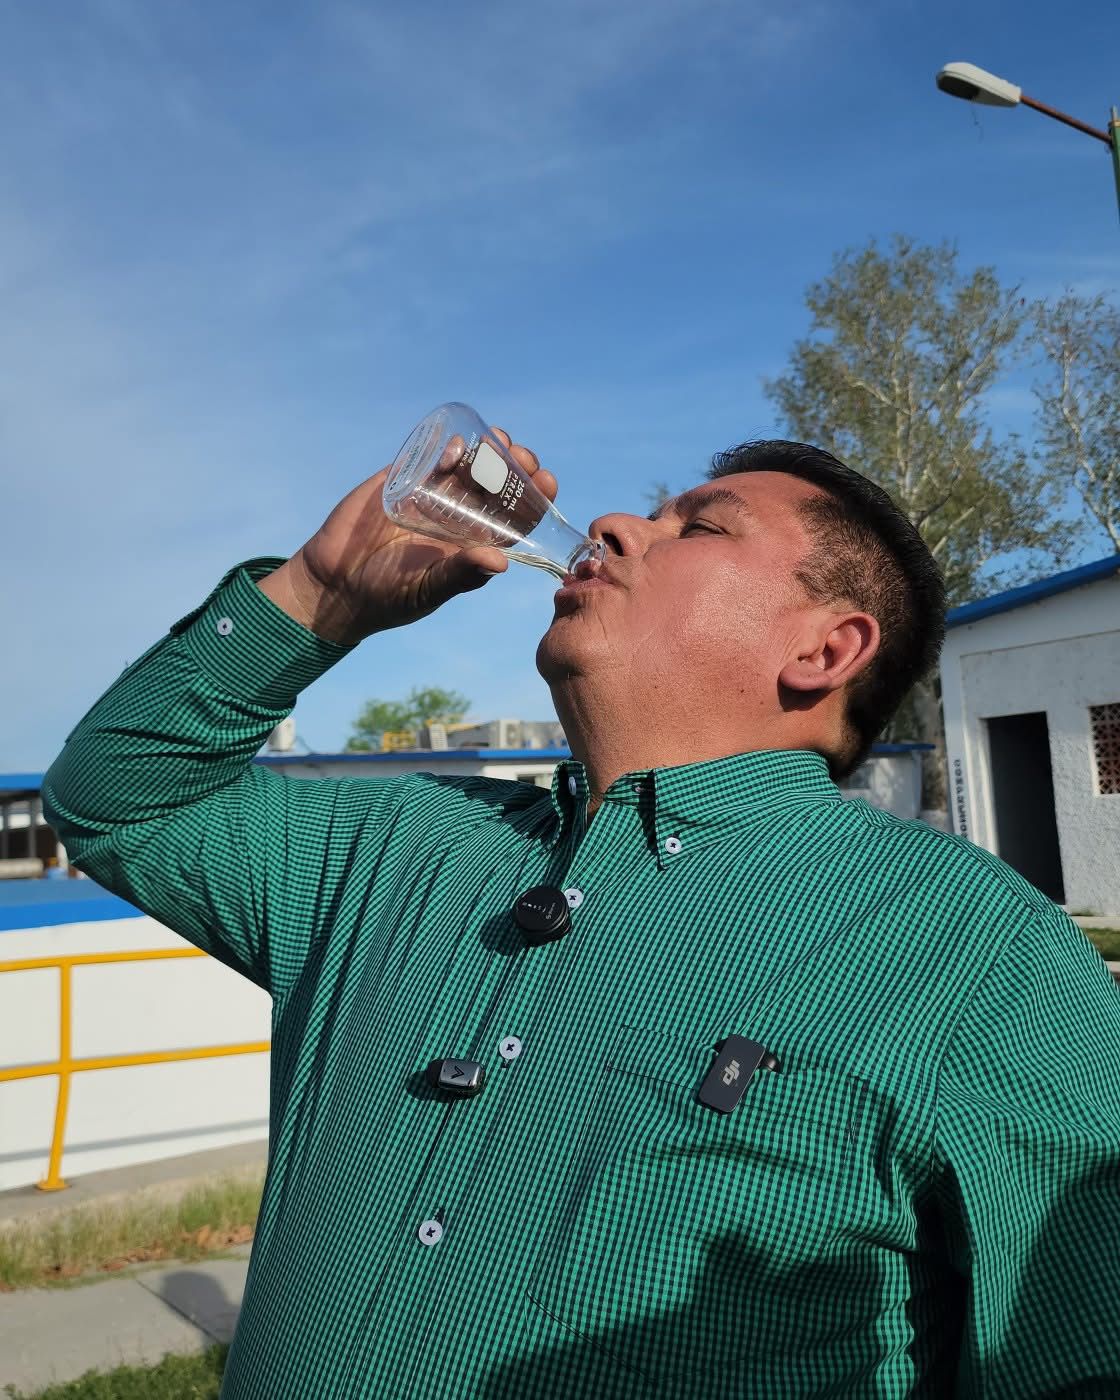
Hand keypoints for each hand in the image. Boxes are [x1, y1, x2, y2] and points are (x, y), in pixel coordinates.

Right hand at [259, 430, 556, 643]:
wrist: (335, 583)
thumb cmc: (387, 596)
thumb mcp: (427, 589)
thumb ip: (460, 575)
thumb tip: (502, 561)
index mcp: (475, 543)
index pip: (518, 517)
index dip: (536, 497)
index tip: (546, 482)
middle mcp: (460, 517)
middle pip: (500, 484)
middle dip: (518, 466)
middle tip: (522, 458)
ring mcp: (432, 495)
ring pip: (472, 465)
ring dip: (491, 450)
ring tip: (498, 442)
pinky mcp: (403, 480)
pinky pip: (431, 456)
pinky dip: (449, 448)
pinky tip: (458, 447)